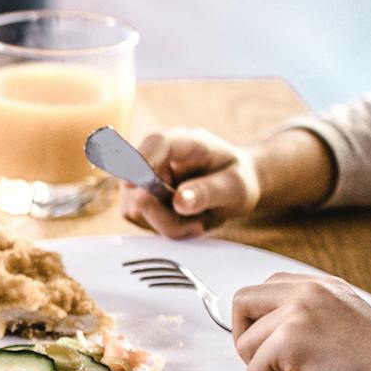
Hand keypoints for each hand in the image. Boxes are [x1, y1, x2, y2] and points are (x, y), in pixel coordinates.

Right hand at [116, 127, 261, 238]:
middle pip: (138, 184)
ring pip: (136, 207)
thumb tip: (179, 202)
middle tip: (197, 226)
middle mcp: (160, 156)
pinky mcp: (140, 197)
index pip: (158, 143)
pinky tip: (185, 223)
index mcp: (188, 142)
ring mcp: (146, 176)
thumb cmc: (237, 180)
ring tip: (197, 222)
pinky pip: (140, 219)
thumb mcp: (235, 187)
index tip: (133, 182)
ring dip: (166, 224)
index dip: (142, 160)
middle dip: (163, 214)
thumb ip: (209, 192)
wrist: (233, 188)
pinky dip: (164, 228)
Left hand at [224, 274, 370, 370]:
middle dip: (249, 339)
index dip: (261, 322)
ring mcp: (297, 312)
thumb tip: (272, 336)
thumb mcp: (346, 323)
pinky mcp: (290, 340)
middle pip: (242, 303)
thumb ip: (311, 318)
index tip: (275, 347)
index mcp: (322, 285)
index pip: (265, 288)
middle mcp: (308, 290)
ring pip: (245, 345)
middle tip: (278, 365)